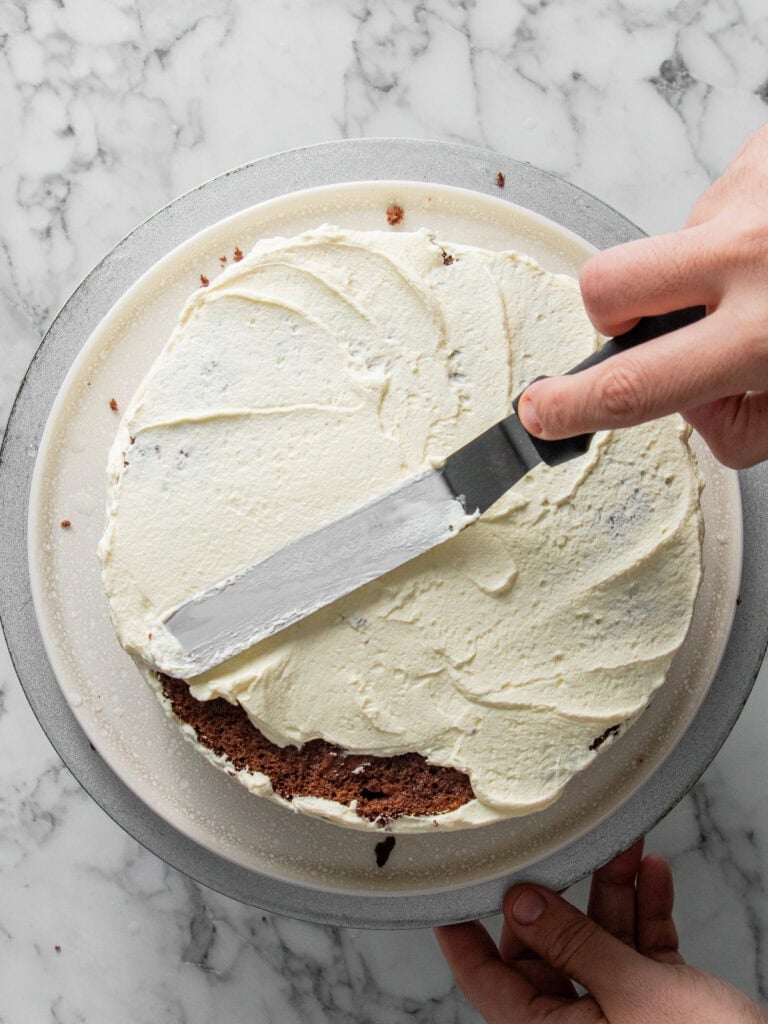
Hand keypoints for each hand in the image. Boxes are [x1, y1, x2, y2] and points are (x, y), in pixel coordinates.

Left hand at [435, 841, 766, 1022]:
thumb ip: (575, 946)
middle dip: (561, 892)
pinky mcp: (661, 1003)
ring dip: (612, 889)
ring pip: (600, 939)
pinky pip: (641, 948)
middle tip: (564, 844)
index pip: (487, 980)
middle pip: (547, 946)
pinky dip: (647, 909)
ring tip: (623, 845)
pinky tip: (653, 873)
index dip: (463, 935)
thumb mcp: (631, 995)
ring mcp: (622, 1012)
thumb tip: (521, 904)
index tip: (449, 888)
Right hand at [517, 125, 767, 467]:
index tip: (542, 413)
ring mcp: (755, 195)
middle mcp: (753, 254)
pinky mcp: (762, 153)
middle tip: (645, 326)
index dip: (576, 408)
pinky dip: (743, 229)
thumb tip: (695, 405)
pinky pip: (720, 203)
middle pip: (611, 287)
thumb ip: (749, 419)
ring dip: (706, 270)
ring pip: (675, 244)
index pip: (639, 385)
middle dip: (610, 316)